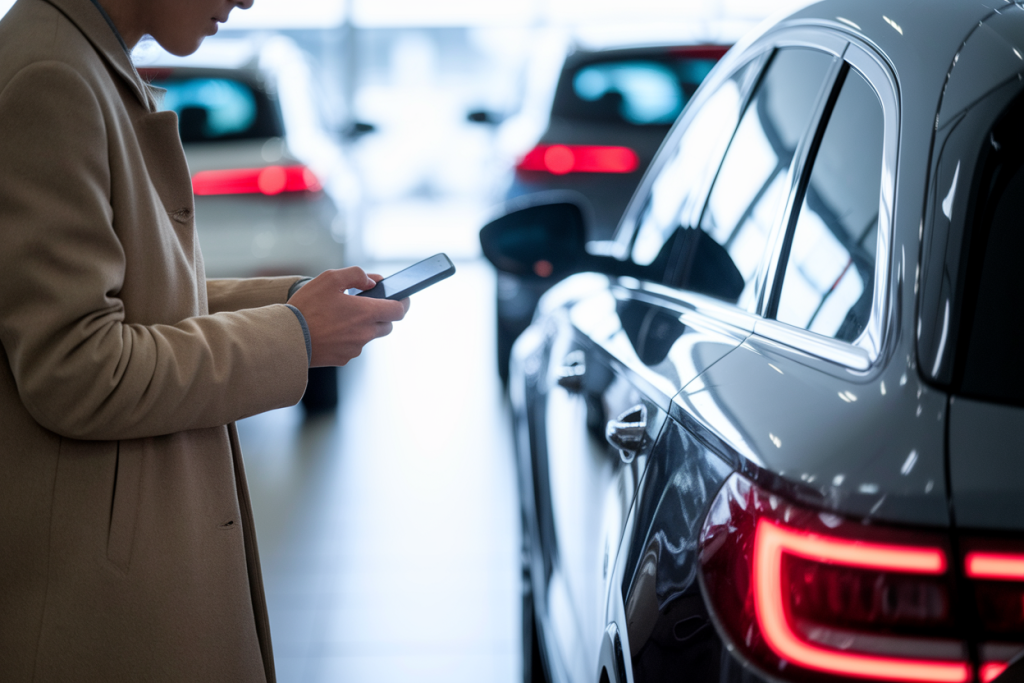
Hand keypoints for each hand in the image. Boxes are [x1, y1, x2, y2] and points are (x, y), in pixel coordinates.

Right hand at [288, 267, 409, 366]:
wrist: (286, 339)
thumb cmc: (307, 307)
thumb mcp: (330, 279)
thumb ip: (356, 275)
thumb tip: (372, 281)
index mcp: (367, 313)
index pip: (399, 310)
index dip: (403, 302)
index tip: (402, 297)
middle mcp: (365, 333)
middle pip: (386, 325)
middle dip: (381, 315)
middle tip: (366, 305)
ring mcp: (355, 348)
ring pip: (368, 336)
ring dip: (362, 326)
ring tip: (341, 316)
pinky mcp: (343, 359)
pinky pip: (353, 347)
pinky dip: (348, 338)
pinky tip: (331, 330)